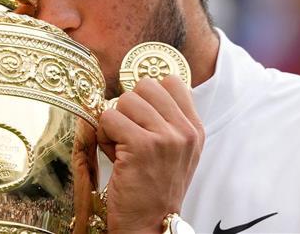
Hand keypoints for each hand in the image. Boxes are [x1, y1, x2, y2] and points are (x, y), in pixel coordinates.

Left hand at [97, 76, 203, 233]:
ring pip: (125, 100)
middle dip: (129, 107)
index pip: (171, 81)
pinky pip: (109, 117)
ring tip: (121, 147)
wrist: (150, 225)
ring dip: (115, 122)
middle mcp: (184, 131)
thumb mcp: (175, 152)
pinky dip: (104, 135)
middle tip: (129, 134)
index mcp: (195, 129)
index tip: (142, 118)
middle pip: (145, 86)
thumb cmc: (154, 189)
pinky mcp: (141, 145)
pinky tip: (114, 155)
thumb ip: (167, 120)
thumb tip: (140, 87)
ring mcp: (165, 137)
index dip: (148, 95)